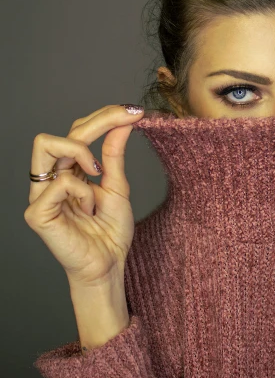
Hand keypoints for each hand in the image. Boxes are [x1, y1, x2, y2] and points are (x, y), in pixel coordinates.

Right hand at [24, 104, 143, 286]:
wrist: (109, 265)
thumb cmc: (110, 232)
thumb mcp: (117, 186)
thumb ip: (114, 154)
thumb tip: (122, 122)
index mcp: (67, 171)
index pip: (77, 131)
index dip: (104, 116)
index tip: (134, 111)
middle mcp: (50, 179)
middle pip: (59, 131)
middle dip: (96, 122)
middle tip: (126, 121)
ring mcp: (40, 195)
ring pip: (47, 145)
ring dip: (81, 155)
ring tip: (97, 177)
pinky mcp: (37, 213)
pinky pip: (59, 182)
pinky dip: (82, 191)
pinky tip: (88, 209)